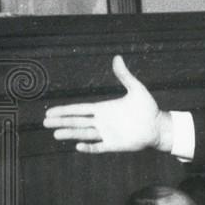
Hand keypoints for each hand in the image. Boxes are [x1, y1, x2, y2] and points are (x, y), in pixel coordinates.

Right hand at [43, 56, 172, 153]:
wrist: (159, 126)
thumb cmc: (148, 108)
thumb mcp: (136, 89)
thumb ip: (125, 75)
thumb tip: (117, 57)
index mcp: (104, 109)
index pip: (80, 109)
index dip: (65, 110)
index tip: (50, 111)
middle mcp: (102, 122)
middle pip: (77, 122)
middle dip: (62, 121)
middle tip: (45, 122)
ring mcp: (107, 134)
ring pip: (84, 134)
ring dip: (70, 134)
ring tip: (55, 134)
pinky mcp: (114, 145)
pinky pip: (98, 147)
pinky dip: (89, 147)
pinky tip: (78, 146)